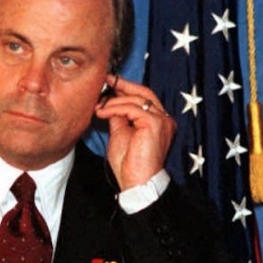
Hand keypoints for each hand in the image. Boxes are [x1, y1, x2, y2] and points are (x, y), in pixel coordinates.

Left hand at [94, 74, 175, 188]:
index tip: (110, 83)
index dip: (127, 89)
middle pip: (144, 93)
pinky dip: (115, 108)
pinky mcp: (155, 124)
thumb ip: (119, 117)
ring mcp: (162, 121)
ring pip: (136, 100)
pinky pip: (132, 108)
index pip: (145, 98)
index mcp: (159, 122)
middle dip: (123, 85)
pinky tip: (102, 113)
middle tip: (106, 80)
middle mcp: (165, 119)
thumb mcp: (121, 133)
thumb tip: (111, 102)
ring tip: (98, 107)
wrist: (137, 182)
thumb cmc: (130, 164)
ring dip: (114, 101)